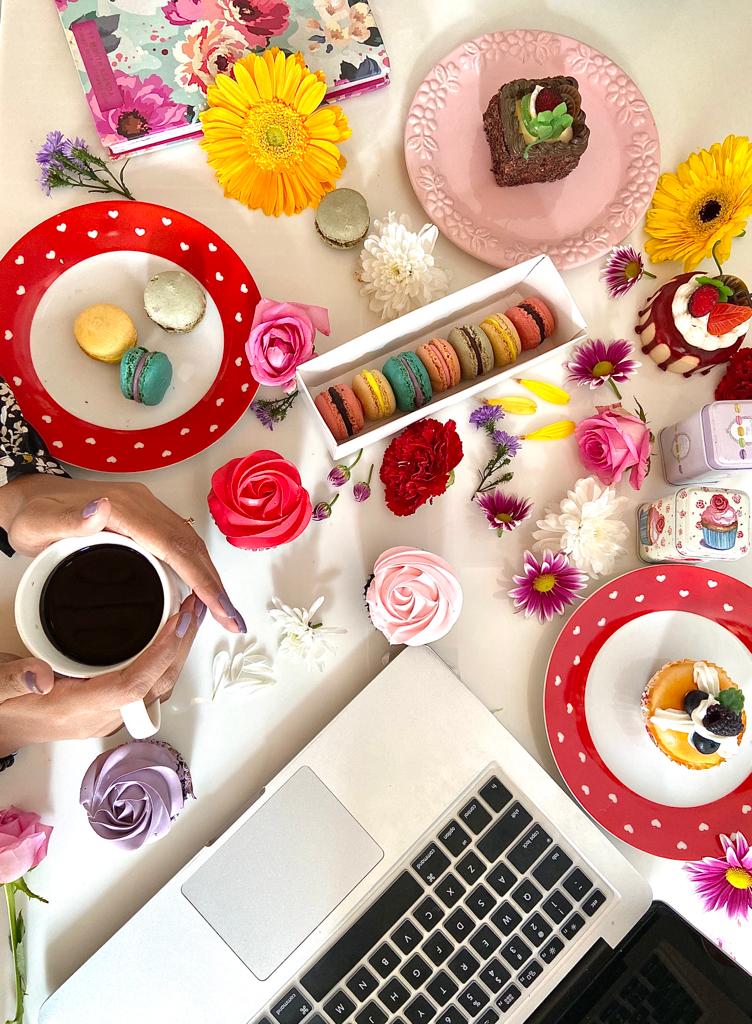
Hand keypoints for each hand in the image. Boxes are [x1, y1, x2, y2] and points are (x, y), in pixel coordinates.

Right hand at [0, 595, 203, 753]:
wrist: (3, 727)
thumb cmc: (4, 709)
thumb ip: (12, 680)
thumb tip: (38, 675)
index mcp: (78, 710)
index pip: (132, 686)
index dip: (160, 655)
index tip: (177, 623)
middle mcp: (102, 717)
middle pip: (157, 684)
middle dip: (181, 645)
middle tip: (194, 606)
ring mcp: (110, 715)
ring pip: (159, 686)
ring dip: (179, 651)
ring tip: (191, 614)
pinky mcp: (113, 708)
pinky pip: (151, 684)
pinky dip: (166, 657)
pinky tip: (170, 635)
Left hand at [2, 475, 244, 632]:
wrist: (29, 498)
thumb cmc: (31, 516)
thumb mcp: (38, 523)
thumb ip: (68, 520)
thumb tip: (101, 509)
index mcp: (125, 509)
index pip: (175, 548)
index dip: (203, 581)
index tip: (221, 609)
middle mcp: (143, 506)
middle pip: (191, 548)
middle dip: (217, 587)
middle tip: (234, 621)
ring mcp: (147, 511)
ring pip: (190, 545)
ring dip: (211, 579)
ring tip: (225, 613)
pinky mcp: (146, 519)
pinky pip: (180, 543)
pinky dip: (197, 568)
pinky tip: (202, 589)